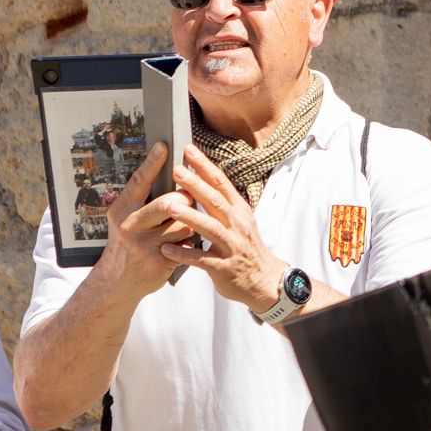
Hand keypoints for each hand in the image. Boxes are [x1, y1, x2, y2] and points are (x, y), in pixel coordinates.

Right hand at [96, 142, 194, 301]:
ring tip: (184, 225)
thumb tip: (167, 170)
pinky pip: (187, 243)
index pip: (139, 181)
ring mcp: (146, 245)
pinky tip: (182, 244)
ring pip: (184, 223)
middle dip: (185, 198)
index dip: (152, 163)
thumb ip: (142, 199)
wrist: (117, 280)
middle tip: (188, 198)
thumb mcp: (125, 218)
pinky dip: (190, 240)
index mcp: (122, 209)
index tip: (164, 145)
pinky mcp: (160, 261)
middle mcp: (131, 225)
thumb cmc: (127, 241)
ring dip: (191, 222)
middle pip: (170, 202)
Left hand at [159, 147, 287, 313]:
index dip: (205, 166)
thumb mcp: (240, 221)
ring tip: (170, 206)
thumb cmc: (246, 248)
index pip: (222, 183)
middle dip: (196, 185)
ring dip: (190, 217)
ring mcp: (232, 247)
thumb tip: (203, 180)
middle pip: (216, 201)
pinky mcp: (224, 267)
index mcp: (239, 211)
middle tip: (176, 170)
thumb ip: (222, 204)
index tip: (189, 150)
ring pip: (211, 228)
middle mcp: (237, 225)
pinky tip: (166, 249)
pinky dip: (184, 254)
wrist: (264, 280)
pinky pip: (203, 259)